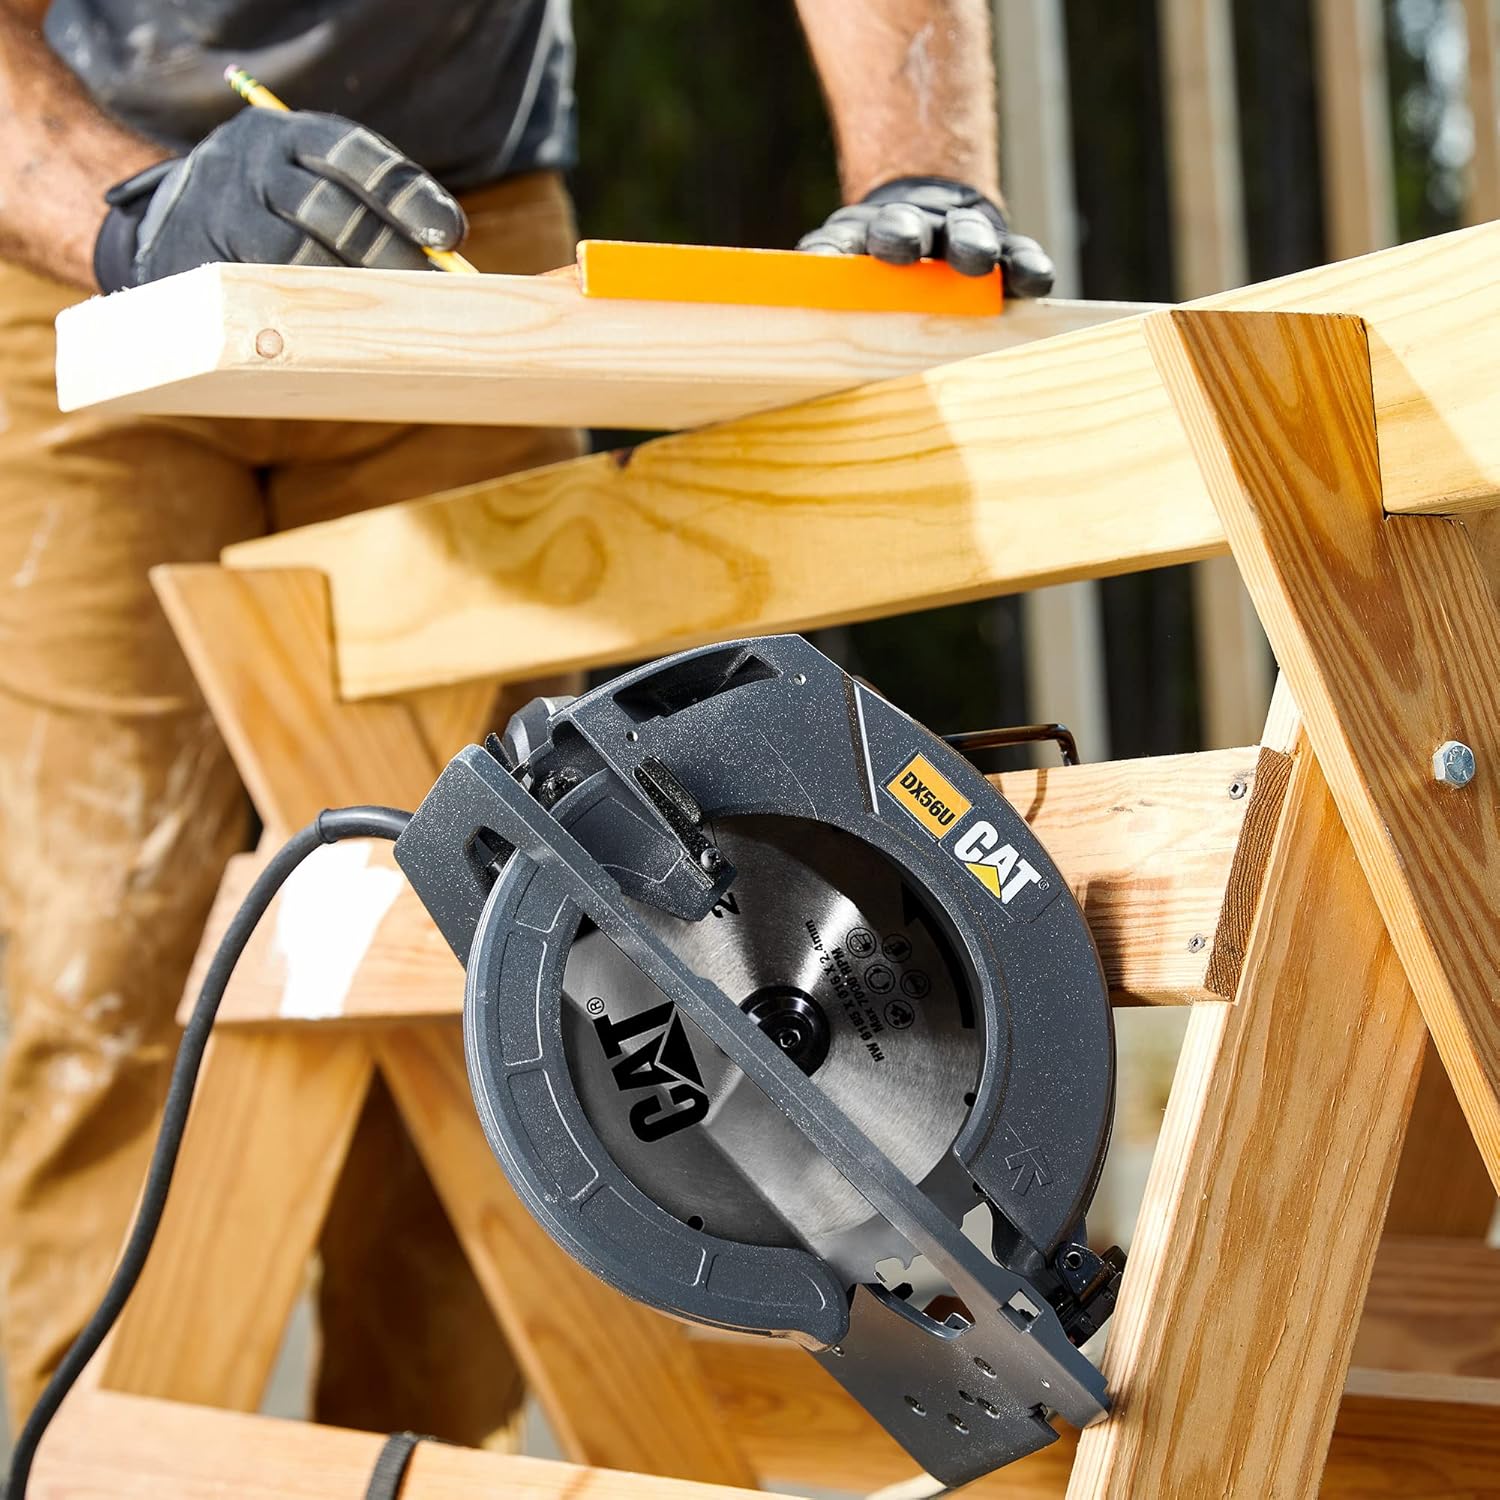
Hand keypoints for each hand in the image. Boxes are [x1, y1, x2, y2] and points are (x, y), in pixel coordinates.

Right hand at [93, 108, 466, 290]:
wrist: (171, 221)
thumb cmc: (275, 208)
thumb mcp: (313, 180)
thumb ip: (375, 204)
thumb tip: (449, 254)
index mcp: (285, 133)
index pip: (352, 155)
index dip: (406, 195)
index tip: (451, 235)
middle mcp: (247, 163)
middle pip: (329, 210)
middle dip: (389, 253)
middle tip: (433, 292)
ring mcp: (217, 211)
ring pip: (293, 256)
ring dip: (350, 290)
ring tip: (394, 317)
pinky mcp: (197, 261)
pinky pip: (257, 293)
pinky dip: (305, 315)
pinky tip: (341, 332)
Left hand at [797, 176, 1054, 296]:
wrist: (929, 203)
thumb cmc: (876, 267)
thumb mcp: (842, 271)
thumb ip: (822, 286)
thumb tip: (791, 303)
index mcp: (859, 239)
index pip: (839, 244)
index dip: (831, 253)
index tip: (823, 264)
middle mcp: (910, 230)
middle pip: (903, 229)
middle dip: (901, 236)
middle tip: (901, 246)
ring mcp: (957, 235)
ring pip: (965, 236)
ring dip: (969, 246)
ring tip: (977, 260)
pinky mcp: (1002, 247)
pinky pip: (1017, 256)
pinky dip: (1025, 267)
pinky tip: (1033, 282)